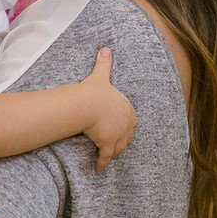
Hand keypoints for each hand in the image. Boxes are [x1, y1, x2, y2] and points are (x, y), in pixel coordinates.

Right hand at [79, 47, 136, 173]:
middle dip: (121, 140)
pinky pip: (106, 157)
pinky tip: (98, 170)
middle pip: (126, 135)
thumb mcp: (100, 76)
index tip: (117, 127)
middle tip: (112, 143)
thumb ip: (104, 63)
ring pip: (118, 148)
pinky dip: (102, 164)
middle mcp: (126, 123)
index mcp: (126, 108)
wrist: (87, 104)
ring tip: (108, 156)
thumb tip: (106, 47)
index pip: (130, 119)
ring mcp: (118, 135)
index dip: (124, 124)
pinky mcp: (108, 144)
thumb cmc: (93, 91)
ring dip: (113, 152)